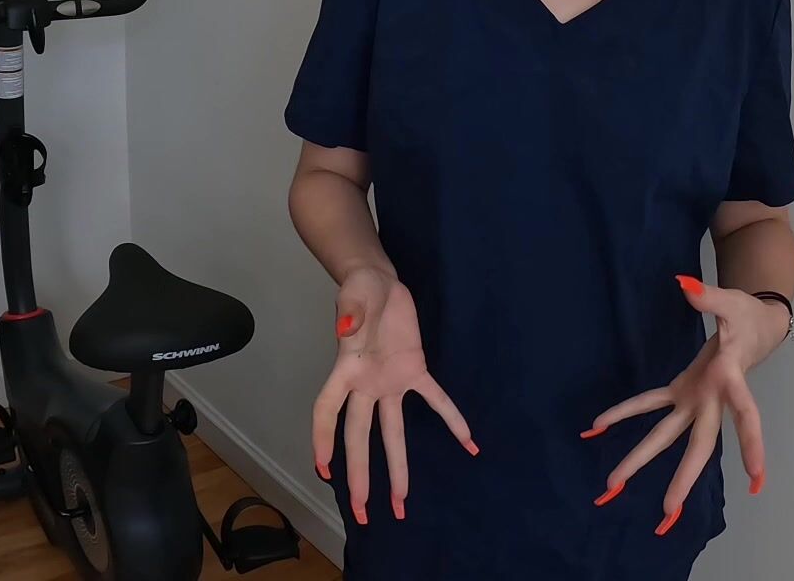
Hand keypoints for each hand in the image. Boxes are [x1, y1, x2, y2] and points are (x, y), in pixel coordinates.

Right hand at [312, 265, 476, 523]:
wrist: (378, 280)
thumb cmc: (358, 290)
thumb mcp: (353, 297)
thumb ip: (350, 314)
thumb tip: (346, 328)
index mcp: (346, 370)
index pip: (327, 411)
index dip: (322, 439)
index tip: (323, 470)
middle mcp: (365, 385)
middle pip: (360, 437)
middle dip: (360, 475)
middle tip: (363, 513)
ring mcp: (390, 382)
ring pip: (392, 433)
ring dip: (398, 468)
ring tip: (402, 504)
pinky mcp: (415, 370)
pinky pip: (435, 399)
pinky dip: (453, 420)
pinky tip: (471, 443)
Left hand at [581, 275, 789, 534]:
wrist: (755, 325)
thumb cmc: (747, 315)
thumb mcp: (732, 301)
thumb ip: (708, 297)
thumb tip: (685, 286)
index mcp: (731, 380)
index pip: (746, 415)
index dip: (752, 444)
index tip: (757, 479)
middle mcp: (713, 400)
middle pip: (699, 445)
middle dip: (684, 478)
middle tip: (668, 512)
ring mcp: (697, 400)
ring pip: (669, 436)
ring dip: (642, 458)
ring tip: (613, 484)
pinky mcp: (683, 390)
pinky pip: (651, 404)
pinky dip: (624, 412)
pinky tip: (597, 424)